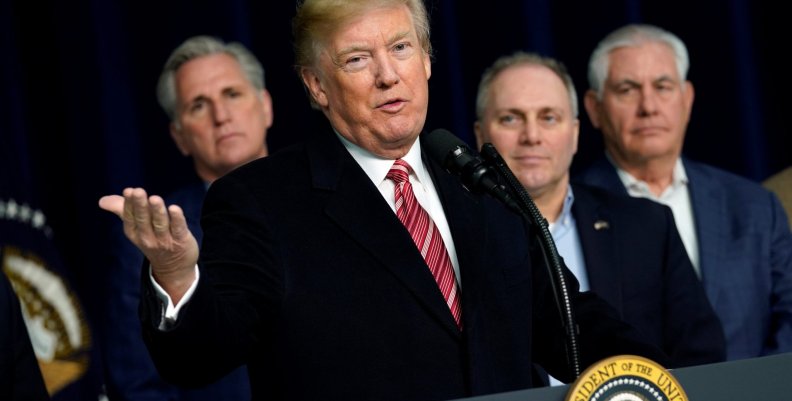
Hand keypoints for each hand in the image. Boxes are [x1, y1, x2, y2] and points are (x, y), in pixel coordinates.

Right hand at [99, 188, 198, 302]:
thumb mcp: (135, 228)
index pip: (130, 217)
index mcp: (134, 233)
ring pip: (160, 224)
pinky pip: (178, 229)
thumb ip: (122, 210)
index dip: (129, 204)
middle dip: (140, 205)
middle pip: (143, 220)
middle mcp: (147, 237)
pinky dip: (177, 219)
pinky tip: (174, 209)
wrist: (173, 267)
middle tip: (138, 191)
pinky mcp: (181, 240)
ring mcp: (165, 240)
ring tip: (154, 198)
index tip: (128, 191)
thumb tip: (102, 201)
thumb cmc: (153, 239)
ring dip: (157, 211)